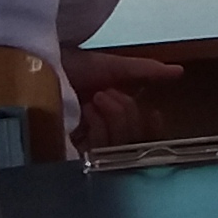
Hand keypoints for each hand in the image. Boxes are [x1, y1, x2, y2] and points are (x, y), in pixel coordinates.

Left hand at [66, 48, 184, 144]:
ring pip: (121, 148)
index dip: (152, 130)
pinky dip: (100, 128)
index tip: (154, 112)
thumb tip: (178, 71)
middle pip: (135, 142)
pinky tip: (86, 111)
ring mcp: (87, 145)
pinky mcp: (72, 153)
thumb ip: (144, 71)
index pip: (143, 136)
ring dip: (115, 119)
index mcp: (113, 116)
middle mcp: (102, 134)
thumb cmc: (69, 64)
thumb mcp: (110, 67)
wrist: (39, 63)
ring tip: (95, 98)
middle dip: (128, 114)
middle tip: (106, 94)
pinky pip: (101, 151)